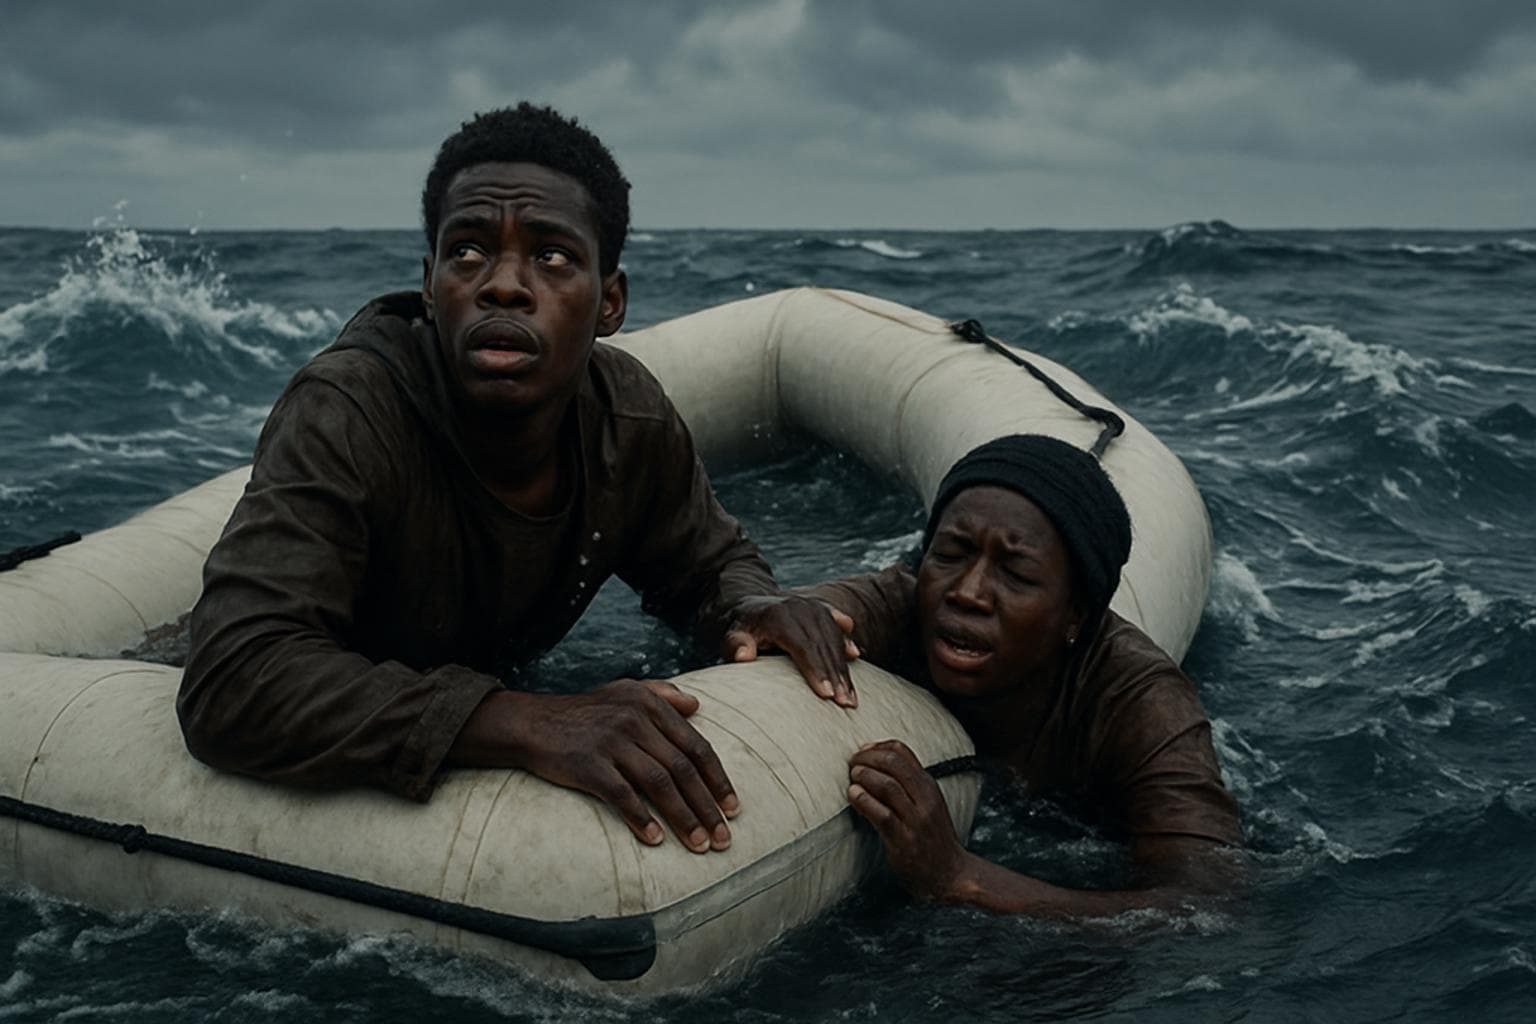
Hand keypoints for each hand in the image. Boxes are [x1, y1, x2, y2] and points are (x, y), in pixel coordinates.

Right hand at [453, 679, 736, 852]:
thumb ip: (662, 694)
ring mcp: (612, 741)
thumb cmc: (583, 711)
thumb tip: (697, 705)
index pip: (696, 746)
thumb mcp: (623, 691)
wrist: (532, 722)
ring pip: (660, 784)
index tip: (734, 808)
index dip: (718, 780)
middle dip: (708, 807)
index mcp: (650, 705)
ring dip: (683, 818)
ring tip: (699, 845)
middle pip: (683, 769)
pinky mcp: (588, 764)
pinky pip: (622, 796)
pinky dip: (641, 819)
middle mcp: (635, 720)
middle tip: (723, 838)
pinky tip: (655, 839)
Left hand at [723, 594, 859, 706]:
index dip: (815, 670)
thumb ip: (736, 645)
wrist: (749, 606)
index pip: (802, 646)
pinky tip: (855, 655)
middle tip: (846, 703)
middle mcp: (799, 607)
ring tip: (851, 696)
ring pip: (834, 637)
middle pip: (823, 644)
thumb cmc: (742, 630)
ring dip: (844, 668)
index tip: (826, 695)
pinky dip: (846, 640)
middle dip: (836, 675)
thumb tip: (745, 656)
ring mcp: (812, 605)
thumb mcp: (732, 637)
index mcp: (778, 616)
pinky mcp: (821, 607)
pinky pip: (837, 623)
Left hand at [848, 739, 968, 900]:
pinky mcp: (904, 841)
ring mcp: (915, 820)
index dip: (876, 747)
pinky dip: (864, 801)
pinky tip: (854, 796)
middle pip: (893, 763)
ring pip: (887, 786)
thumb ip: (907, 784)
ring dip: (864, 777)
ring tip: (852, 778)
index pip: (901, 751)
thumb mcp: (927, 803)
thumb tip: (874, 762)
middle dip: (866, 758)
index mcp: (928, 785)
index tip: (861, 752)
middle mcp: (924, 799)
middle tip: (851, 764)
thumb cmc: (933, 837)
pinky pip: (882, 815)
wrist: (951, 874)